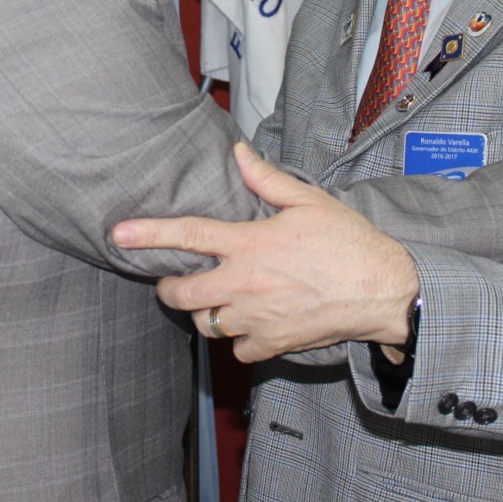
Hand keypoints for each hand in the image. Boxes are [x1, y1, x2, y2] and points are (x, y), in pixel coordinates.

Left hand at [111, 143, 417, 362]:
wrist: (384, 291)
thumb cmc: (349, 243)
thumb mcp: (309, 201)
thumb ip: (266, 179)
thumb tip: (238, 152)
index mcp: (250, 244)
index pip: (188, 236)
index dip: (148, 234)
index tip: (118, 234)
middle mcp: (245, 284)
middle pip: (181, 294)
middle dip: (168, 288)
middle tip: (175, 280)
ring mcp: (256, 319)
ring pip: (205, 323)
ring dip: (204, 312)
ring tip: (218, 299)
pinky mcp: (272, 344)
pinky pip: (236, 348)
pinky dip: (238, 338)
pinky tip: (251, 323)